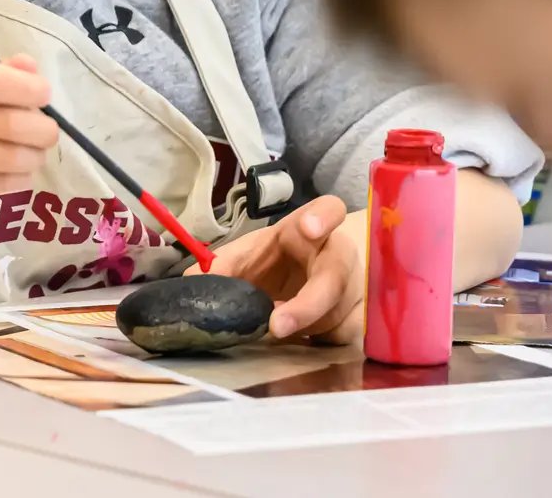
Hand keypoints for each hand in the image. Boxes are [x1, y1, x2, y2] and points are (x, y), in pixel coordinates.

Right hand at [0, 54, 58, 203]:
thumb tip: (32, 68)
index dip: (29, 90)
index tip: (44, 96)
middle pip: (10, 123)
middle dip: (43, 131)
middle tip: (47, 133)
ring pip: (10, 157)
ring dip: (34, 157)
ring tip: (34, 153)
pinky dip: (20, 179)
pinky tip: (19, 171)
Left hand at [209, 195, 366, 342]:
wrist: (309, 275)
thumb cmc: (277, 259)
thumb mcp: (249, 253)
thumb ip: (224, 265)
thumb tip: (192, 281)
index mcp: (309, 229)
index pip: (330, 209)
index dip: (323, 217)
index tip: (309, 228)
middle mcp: (339, 256)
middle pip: (335, 277)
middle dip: (308, 304)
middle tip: (277, 325)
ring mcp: (354, 288)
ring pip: (335, 315)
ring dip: (303, 328)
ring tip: (275, 328)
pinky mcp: (358, 319)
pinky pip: (339, 338)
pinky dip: (314, 343)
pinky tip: (297, 341)